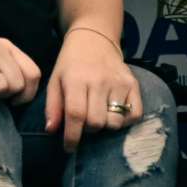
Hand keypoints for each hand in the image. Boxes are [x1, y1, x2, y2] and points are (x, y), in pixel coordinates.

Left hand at [44, 29, 139, 150]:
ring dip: (105, 125)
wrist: (94, 39)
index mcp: (76, 79)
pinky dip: (124, 121)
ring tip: (98, 114)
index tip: (69, 147)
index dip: (72, 136)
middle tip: (83, 122)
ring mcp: (118, 83)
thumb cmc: (71, 63)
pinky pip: (134, 115)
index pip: (76, 115)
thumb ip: (53, 106)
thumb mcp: (55, 80)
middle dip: (88, 130)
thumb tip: (52, 131)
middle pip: (96, 123)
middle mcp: (99, 81)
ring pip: (115, 122)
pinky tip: (114, 112)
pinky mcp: (133, 84)